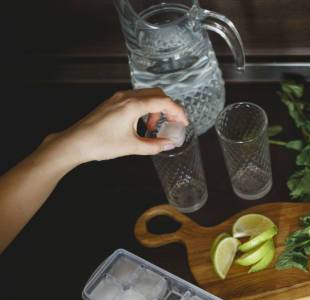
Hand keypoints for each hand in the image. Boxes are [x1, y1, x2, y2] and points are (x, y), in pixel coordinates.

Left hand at [45, 88, 188, 164]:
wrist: (75, 142)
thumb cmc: (100, 143)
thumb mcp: (132, 147)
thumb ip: (154, 146)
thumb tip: (169, 145)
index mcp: (132, 105)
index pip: (163, 102)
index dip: (178, 112)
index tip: (184, 122)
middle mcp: (126, 97)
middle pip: (157, 94)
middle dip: (169, 108)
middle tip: (174, 123)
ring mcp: (118, 98)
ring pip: (146, 95)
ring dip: (156, 109)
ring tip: (153, 128)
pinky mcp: (112, 102)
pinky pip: (135, 99)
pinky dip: (145, 108)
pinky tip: (141, 124)